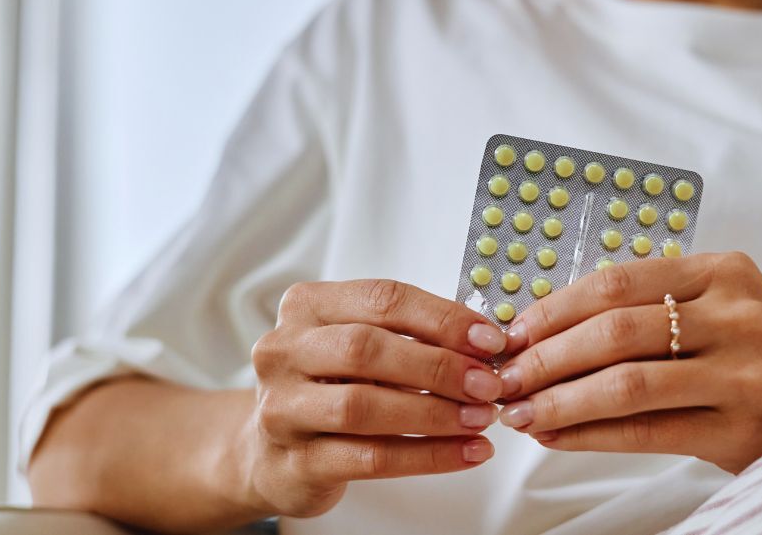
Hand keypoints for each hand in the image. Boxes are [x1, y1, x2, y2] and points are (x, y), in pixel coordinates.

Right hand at [239, 279, 508, 517]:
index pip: (382, 299)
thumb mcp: (361, 348)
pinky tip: (465, 452)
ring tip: (480, 419)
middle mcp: (284, 351)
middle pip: (366, 349)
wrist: (273, 454)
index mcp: (307, 307)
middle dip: (438, 366)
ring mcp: (282, 408)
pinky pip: (369, 458)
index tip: (488, 339)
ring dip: (434, 413)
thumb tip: (484, 344)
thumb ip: (411, 337)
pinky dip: (427, 456)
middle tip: (487, 383)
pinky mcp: (295, 461)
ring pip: (364, 406)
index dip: (442, 318)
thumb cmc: (330, 389)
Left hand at [496, 253, 761, 472]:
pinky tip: (556, 435)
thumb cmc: (756, 357)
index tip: (514, 331)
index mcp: (723, 272)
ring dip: (560, 399)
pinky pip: (646, 430)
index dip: (554, 308)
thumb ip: (647, 309)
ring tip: (520, 412)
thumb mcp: (715, 309)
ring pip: (626, 383)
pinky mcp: (740, 427)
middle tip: (504, 377)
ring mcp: (743, 372)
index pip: (617, 281)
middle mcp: (737, 315)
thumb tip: (544, 332)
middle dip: (546, 357)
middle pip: (615, 330)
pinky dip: (590, 434)